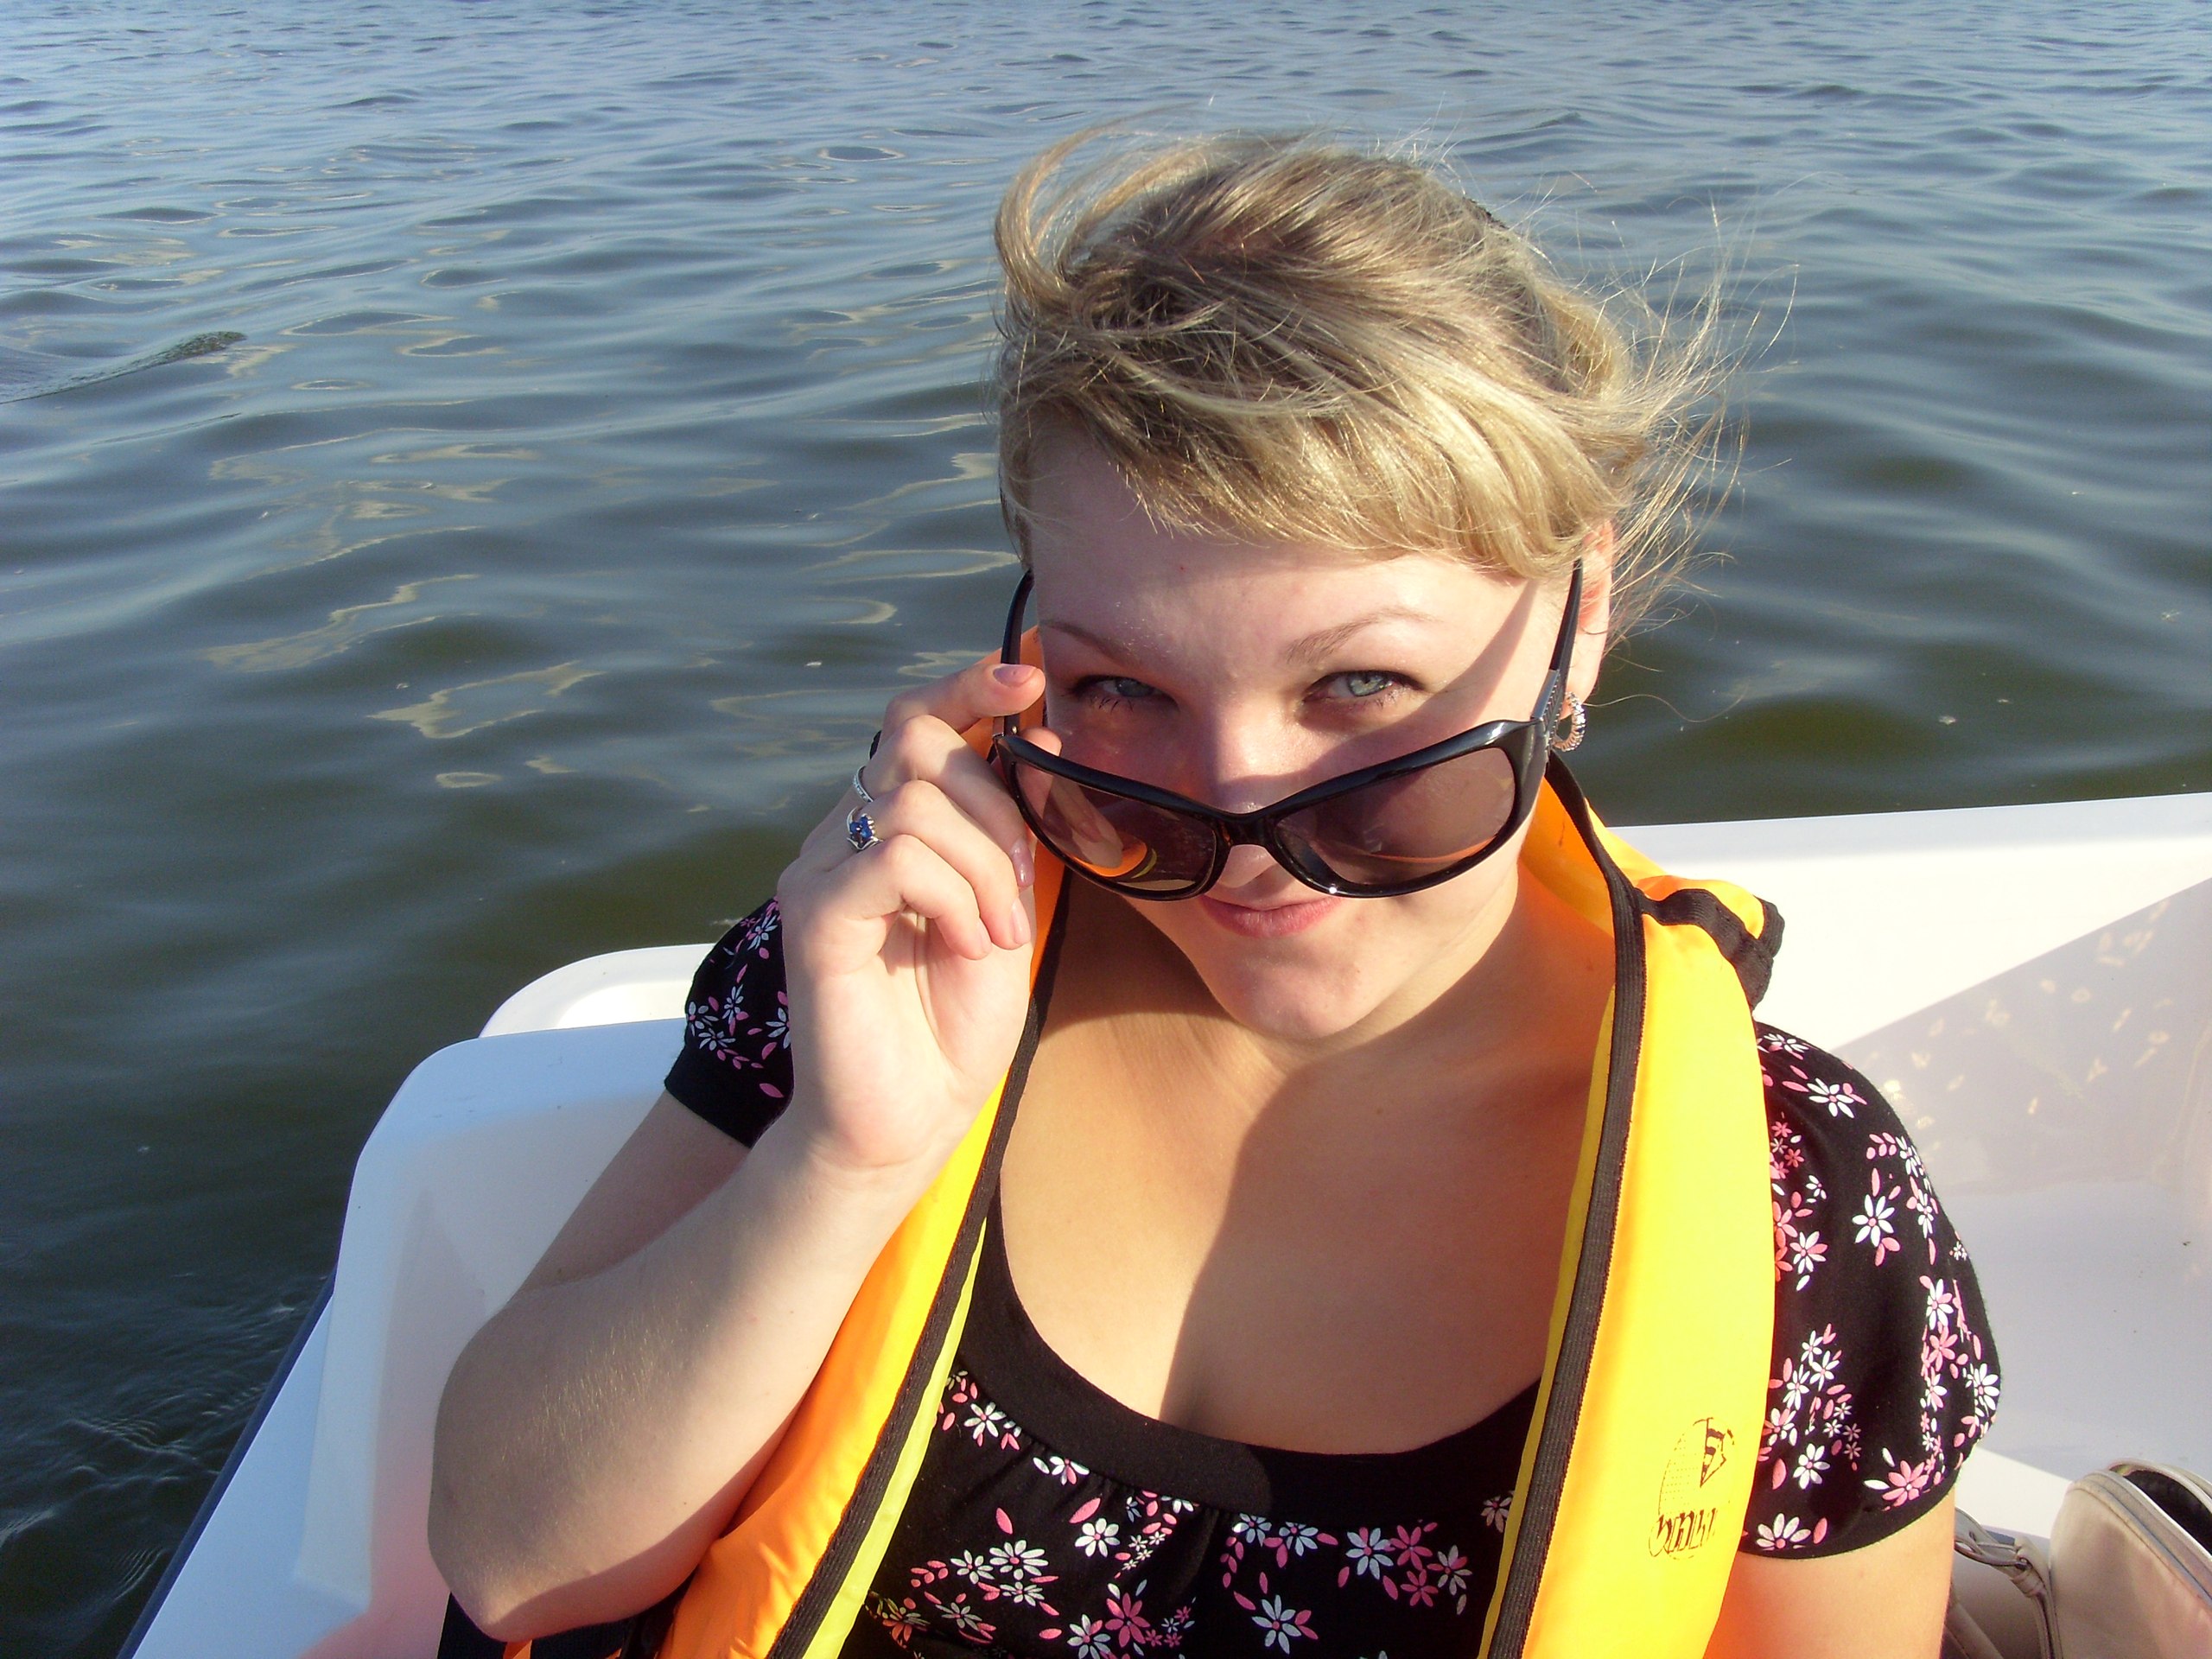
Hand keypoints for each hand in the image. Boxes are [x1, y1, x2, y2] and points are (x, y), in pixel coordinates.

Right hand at [774, 656, 1044, 1180]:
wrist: (908, 1122)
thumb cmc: (953, 1023)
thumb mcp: (1003, 906)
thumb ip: (1010, 828)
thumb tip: (1039, 733)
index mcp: (885, 826)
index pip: (916, 719)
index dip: (969, 686)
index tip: (1028, 679)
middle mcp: (842, 834)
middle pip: (915, 739)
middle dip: (995, 802)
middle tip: (1018, 886)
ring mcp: (820, 870)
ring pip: (915, 802)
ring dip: (984, 868)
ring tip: (995, 936)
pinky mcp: (815, 915)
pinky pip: (894, 856)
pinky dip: (951, 895)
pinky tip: (968, 945)